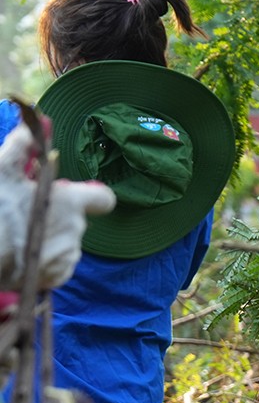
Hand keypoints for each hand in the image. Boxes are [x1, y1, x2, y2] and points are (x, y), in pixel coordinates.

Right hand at [0, 124, 114, 297]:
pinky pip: (57, 265)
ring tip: (19, 234)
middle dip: (57, 215)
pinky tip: (22, 254)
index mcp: (71, 203)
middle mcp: (76, 230)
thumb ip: (23, 145)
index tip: (72, 194)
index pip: (104, 198)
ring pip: (66, 242)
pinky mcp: (55, 278)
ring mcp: (67, 256)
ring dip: (49, 237)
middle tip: (26, 212)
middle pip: (76, 219)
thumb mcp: (1, 169)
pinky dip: (44, 260)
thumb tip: (35, 124)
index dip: (91, 196)